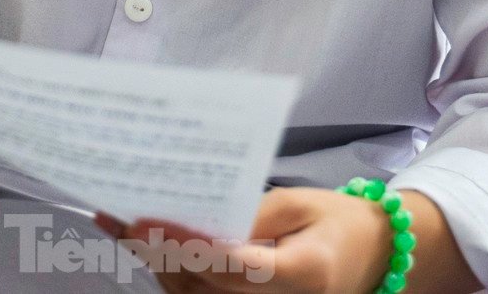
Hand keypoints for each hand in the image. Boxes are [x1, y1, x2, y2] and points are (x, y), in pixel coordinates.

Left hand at [99, 188, 392, 292]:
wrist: (371, 255)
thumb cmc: (337, 221)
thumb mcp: (298, 203)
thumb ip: (250, 214)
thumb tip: (195, 218)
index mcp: (300, 274)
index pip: (232, 264)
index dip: (186, 245)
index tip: (147, 221)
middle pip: (204, 284)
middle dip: (157, 251)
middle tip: (116, 216)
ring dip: (153, 263)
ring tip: (116, 225)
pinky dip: (169, 272)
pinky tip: (143, 244)